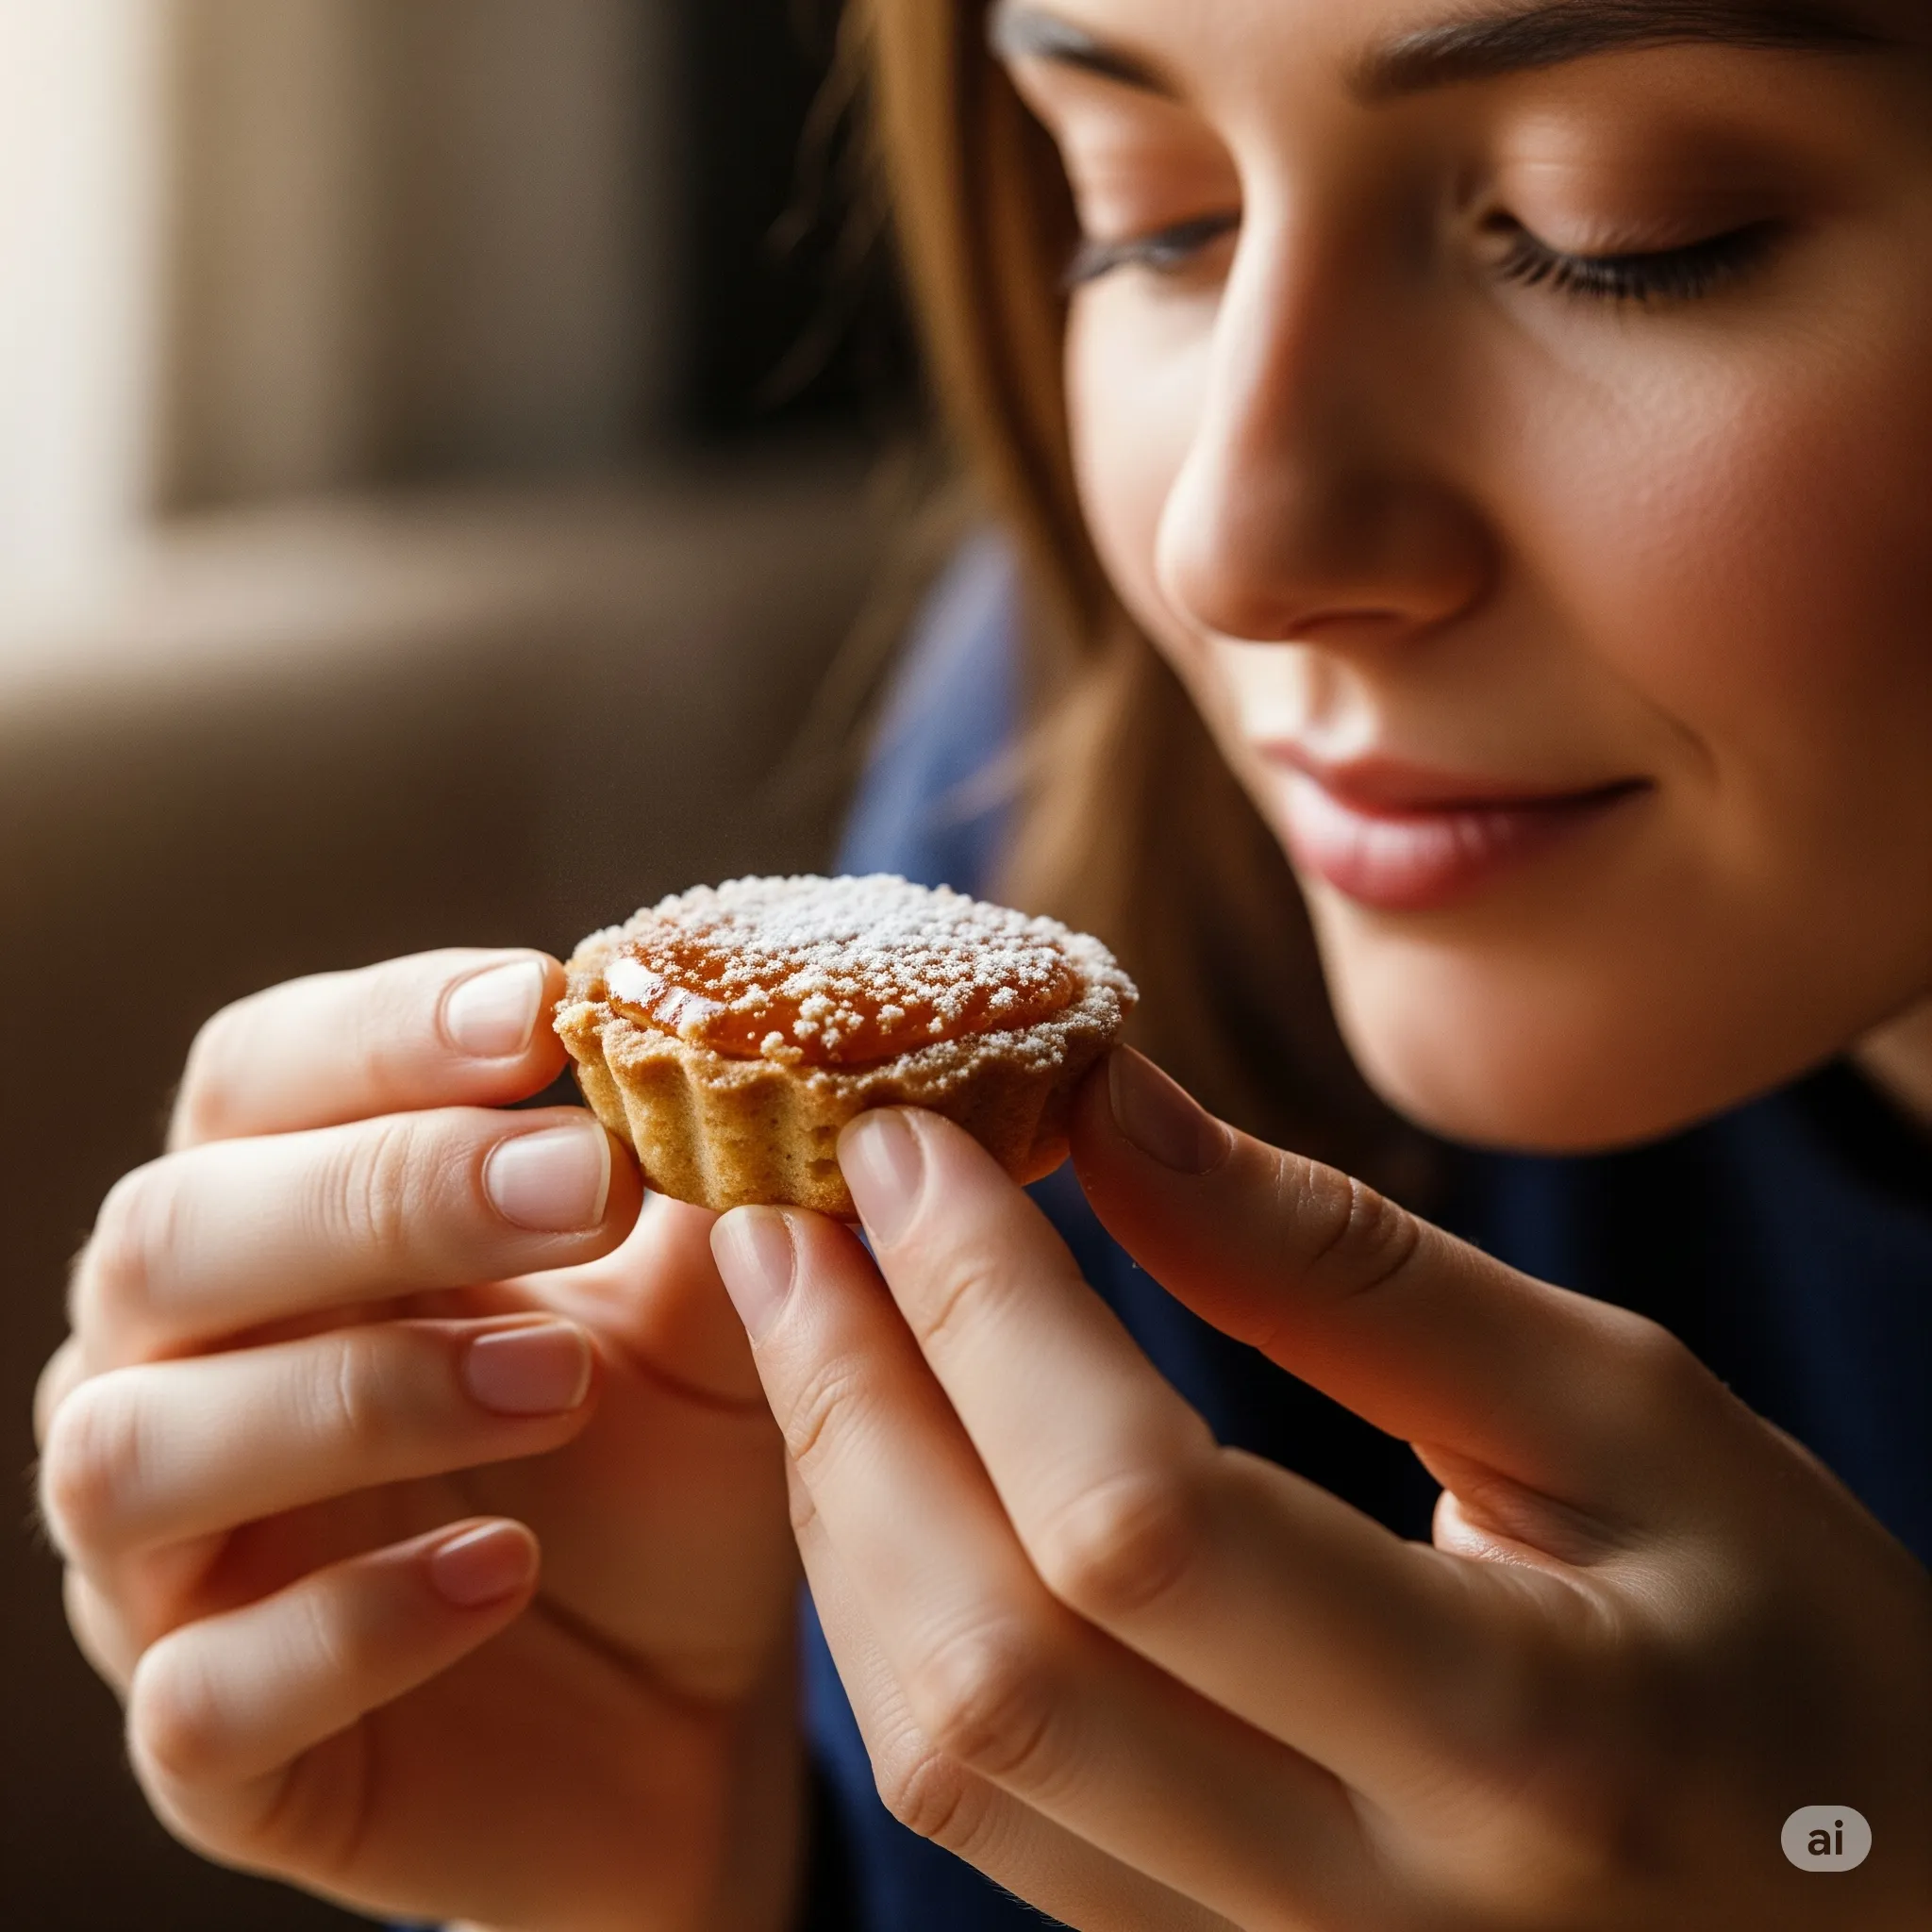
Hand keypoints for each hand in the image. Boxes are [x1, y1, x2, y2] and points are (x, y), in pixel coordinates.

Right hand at [36, 951, 802, 1931]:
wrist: (683, 1708)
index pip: (256, 1079)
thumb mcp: (707, 1318)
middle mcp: (181, 1372)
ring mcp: (170, 1567)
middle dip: (378, 1195)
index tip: (542, 1007)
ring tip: (559, 1387)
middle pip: (167, 1237)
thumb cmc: (663, 1469)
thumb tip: (725, 1053)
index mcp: (284, 1225)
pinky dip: (351, 1624)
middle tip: (583, 1183)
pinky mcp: (213, 1746)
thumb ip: (698, 1196)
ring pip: (138, 1453)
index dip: (381, 1032)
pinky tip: (501, 1573)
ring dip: (358, 1394)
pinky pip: (206, 1693)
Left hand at [710, 1049, 1931, 1930]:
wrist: (1875, 1917)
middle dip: (849, 1402)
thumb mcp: (1629, 1416)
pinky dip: (895, 1608)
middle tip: (784, 1209)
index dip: (989, 1309)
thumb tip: (1109, 1111)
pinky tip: (889, 1455)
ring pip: (952, 1757)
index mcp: (1522, 1743)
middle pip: (997, 1665)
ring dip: (843, 1505)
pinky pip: (987, 1800)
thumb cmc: (1797, 1652)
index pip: (1145, 1521)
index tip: (907, 1140)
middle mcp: (1369, 1913)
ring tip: (807, 1310)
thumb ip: (1350, 1272)